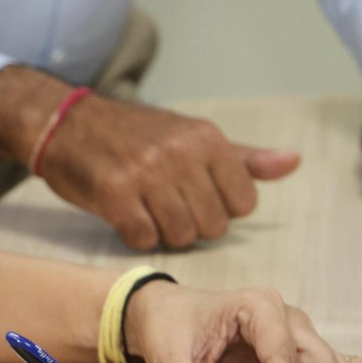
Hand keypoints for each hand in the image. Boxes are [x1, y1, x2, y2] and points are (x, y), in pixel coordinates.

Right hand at [43, 94, 297, 250]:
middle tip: (167, 201)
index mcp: (206, 138)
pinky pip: (145, 239)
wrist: (66, 122)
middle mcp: (179, 154)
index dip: (220, 206)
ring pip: (181, 236)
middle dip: (193, 222)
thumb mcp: (193, 136)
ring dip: (165, 231)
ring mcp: (146, 174)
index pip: (243, 203)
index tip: (195, 191)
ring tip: (148, 207)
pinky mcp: (114, 194)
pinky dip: (137, 234)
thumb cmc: (137, 133)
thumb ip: (244, 158)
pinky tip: (127, 213)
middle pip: (214, 226)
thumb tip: (295, 161)